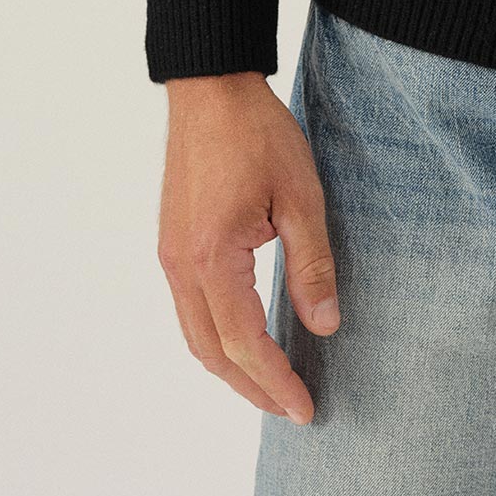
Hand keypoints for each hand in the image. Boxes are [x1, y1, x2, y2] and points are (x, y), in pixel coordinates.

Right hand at [156, 70, 340, 424]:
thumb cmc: (257, 133)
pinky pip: (191, 309)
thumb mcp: (301, 196)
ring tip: (271, 384)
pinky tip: (245, 338)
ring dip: (231, 367)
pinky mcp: (173, 243)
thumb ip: (312, 265)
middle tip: (291, 408)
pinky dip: (217, 337)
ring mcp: (171, 256)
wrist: (211, 87)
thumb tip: (324, 326)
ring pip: (196, 335)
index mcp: (211, 259)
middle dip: (251, 387)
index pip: (244, 343)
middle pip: (212, 352)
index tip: (305, 407)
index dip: (275, 381)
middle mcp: (181, 266)